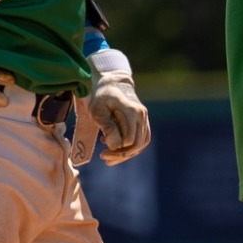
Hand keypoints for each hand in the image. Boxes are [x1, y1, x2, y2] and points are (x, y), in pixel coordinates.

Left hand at [86, 49, 150, 164]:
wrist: (109, 84)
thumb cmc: (100, 97)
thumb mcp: (98, 110)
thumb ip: (107, 127)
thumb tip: (116, 146)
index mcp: (132, 111)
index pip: (129, 140)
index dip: (116, 148)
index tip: (102, 149)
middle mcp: (142, 115)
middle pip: (137, 144)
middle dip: (121, 155)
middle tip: (103, 157)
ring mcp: (144, 118)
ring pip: (141, 144)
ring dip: (126, 154)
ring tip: (109, 156)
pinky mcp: (143, 121)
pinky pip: (141, 139)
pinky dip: (130, 147)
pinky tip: (115, 147)